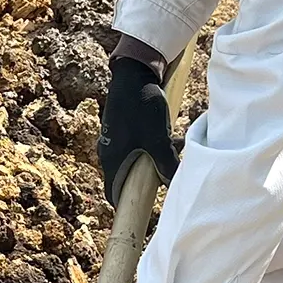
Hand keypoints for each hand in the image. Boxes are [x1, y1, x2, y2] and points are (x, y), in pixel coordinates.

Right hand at [98, 56, 180, 205]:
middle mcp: (108, 151)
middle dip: (149, 178)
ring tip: (175, 148)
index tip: (141, 209)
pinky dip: (151, 145)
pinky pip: (137, 144)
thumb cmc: (141, 107)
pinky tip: (170, 135)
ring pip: (135, 159)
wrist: (133, 73)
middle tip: (166, 175)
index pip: (113, 193)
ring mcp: (115, 138)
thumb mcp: (158, 138)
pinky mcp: (123, 127)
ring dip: (154, 158)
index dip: (127, 204)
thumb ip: (166, 163)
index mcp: (111, 159)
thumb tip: (173, 182)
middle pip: (127, 176)